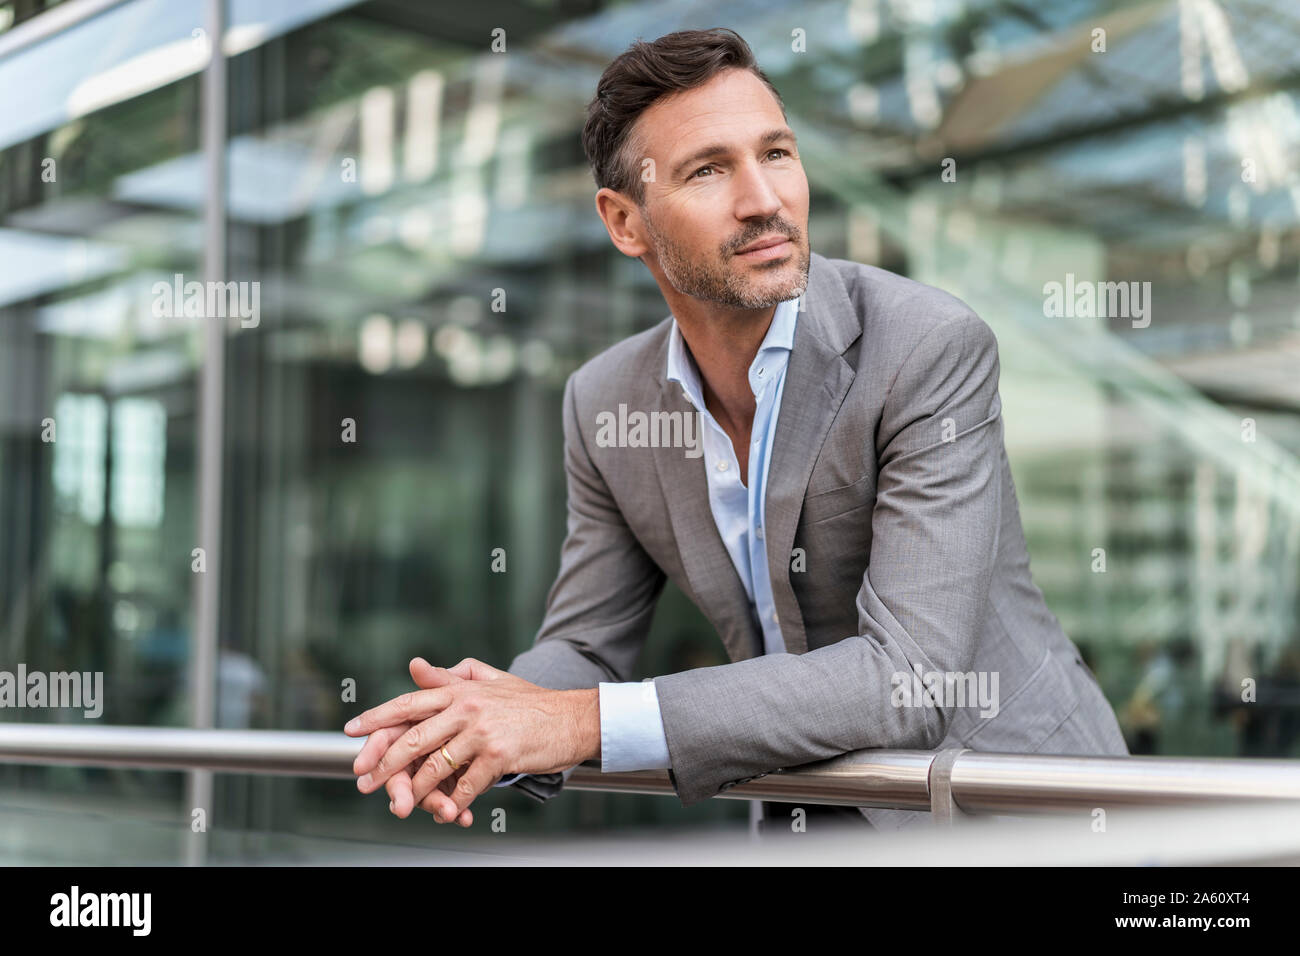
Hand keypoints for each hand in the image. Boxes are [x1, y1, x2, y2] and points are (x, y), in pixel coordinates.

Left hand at [345, 657, 597, 825]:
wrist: (572, 718)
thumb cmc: (531, 703)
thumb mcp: (490, 682)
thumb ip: (450, 677)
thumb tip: (413, 666)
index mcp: (461, 689)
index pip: (409, 702)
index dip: (377, 717)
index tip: (352, 731)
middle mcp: (468, 707)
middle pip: (413, 738)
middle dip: (383, 763)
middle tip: (364, 779)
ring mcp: (482, 731)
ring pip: (435, 766)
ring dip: (417, 791)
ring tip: (404, 804)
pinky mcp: (499, 754)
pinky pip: (466, 784)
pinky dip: (454, 802)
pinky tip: (448, 811)